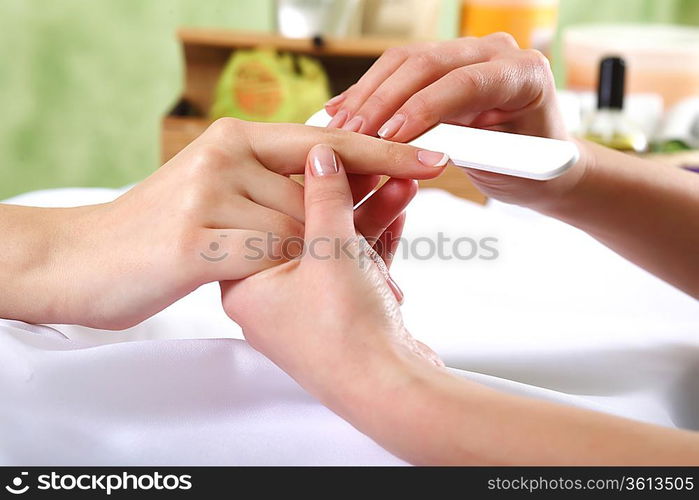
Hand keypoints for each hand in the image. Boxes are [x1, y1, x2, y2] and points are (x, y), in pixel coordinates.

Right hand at [4, 119, 445, 328]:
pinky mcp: (194, 240)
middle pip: (317, 190)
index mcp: (233, 139)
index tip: (430, 157)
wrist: (80, 262)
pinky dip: (285, 275)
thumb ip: (268, 183)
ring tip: (345, 287)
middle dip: (356, 222)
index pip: (325, 142)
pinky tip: (290, 293)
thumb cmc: (157, 236)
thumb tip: (330, 171)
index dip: (383, 149)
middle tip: (374, 259)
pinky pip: (267, 254)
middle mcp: (222, 156)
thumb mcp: (216, 196)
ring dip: (320, 260)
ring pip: (296, 225)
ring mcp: (207, 195)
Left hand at [220, 144, 441, 409]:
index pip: (270, 212)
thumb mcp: (331, 250)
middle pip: (309, 225)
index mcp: (247, 282)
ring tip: (402, 183)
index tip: (336, 156)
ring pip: (338, 244)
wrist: (389, 392)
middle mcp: (272, 295)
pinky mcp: (341, 311)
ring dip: (371, 212)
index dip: (306, 178)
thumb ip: (324, 197)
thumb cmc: (347, 334)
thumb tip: (320, 156)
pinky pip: (355, 264)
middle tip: (377, 165)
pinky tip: (399, 209)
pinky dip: (377, 239)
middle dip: (351, 194)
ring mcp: (309, 305)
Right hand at [325, 33, 588, 210]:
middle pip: (427, 64)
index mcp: (523, 74)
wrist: (538, 159)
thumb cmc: (530, 168)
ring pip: (405, 61)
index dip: (422, 109)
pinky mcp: (444, 62)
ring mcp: (467, 52)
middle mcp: (495, 51)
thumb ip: (465, 150)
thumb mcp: (505, 167)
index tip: (389, 138)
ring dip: (368, 95)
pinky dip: (369, 90)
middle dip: (384, 101)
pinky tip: (341, 110)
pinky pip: (399, 68)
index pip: (464, 83)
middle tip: (352, 135)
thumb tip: (412, 146)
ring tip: (339, 127)